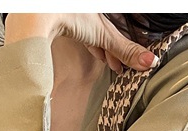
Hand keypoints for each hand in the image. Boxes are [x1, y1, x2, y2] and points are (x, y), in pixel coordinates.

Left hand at [4, 13, 158, 72]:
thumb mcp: (103, 35)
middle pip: (107, 29)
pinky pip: (81, 32)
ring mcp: (74, 13)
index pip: (119, 26)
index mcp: (102, 7)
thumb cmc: (68, 13)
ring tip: (110, 64)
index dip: (127, 44)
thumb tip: (149, 61)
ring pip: (94, 31)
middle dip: (114, 49)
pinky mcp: (60, 19)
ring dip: (103, 49)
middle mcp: (88, 9)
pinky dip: (90, 45)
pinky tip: (95, 54)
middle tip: (121, 66)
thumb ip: (125, 50)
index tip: (131, 60)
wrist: (38, 15)